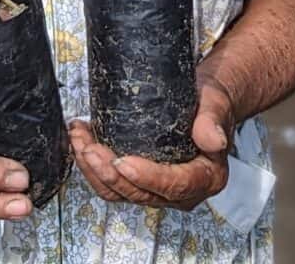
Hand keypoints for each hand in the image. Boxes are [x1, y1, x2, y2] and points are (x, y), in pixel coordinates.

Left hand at [69, 79, 234, 210]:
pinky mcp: (141, 182)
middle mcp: (183, 191)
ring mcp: (160, 190)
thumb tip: (215, 140)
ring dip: (94, 171)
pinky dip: (93, 168)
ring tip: (79, 142)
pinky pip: (113, 185)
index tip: (123, 163)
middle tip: (90, 148)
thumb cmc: (211, 104)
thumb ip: (212, 122)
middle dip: (109, 173)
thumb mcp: (215, 106)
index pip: (174, 185)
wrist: (205, 102)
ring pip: (121, 192)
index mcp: (206, 178)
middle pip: (140, 193)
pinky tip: (82, 144)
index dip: (147, 177)